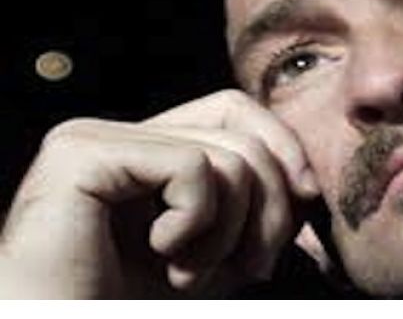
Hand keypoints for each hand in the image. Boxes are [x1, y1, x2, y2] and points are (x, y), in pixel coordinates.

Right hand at [0, 89, 318, 297]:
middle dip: (270, 207)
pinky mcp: (81, 154)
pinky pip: (191, 167)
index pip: (237, 111)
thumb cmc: (134, 305)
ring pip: (228, 155)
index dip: (285, 150)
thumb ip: (257, 210)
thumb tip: (313, 185)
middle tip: (252, 269)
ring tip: (190, 274)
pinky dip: (198, 225)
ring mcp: (95, 138)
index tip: (308, 202)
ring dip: (230, 233)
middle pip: (243, 131)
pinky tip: (163, 257)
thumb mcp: (217, 253)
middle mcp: (120, 134)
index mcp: (146, 149)